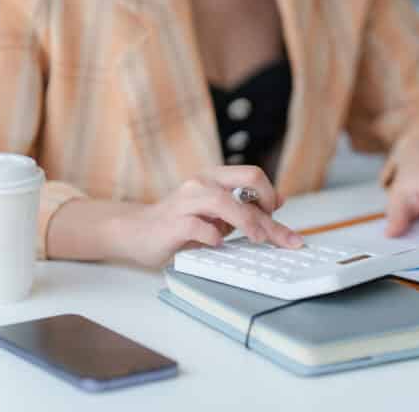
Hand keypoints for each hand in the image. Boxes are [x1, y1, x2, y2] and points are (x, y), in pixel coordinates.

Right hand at [104, 166, 301, 267]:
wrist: (137, 232)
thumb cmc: (180, 222)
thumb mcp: (217, 212)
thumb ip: (245, 206)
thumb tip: (280, 199)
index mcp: (215, 177)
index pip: (254, 175)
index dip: (270, 195)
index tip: (275, 216)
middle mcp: (202, 182)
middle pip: (247, 177)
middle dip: (267, 203)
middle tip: (272, 229)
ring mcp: (186, 200)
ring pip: (224, 201)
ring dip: (247, 221)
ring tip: (257, 238)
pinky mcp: (173, 222)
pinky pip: (199, 227)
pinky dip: (213, 237)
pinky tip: (218, 244)